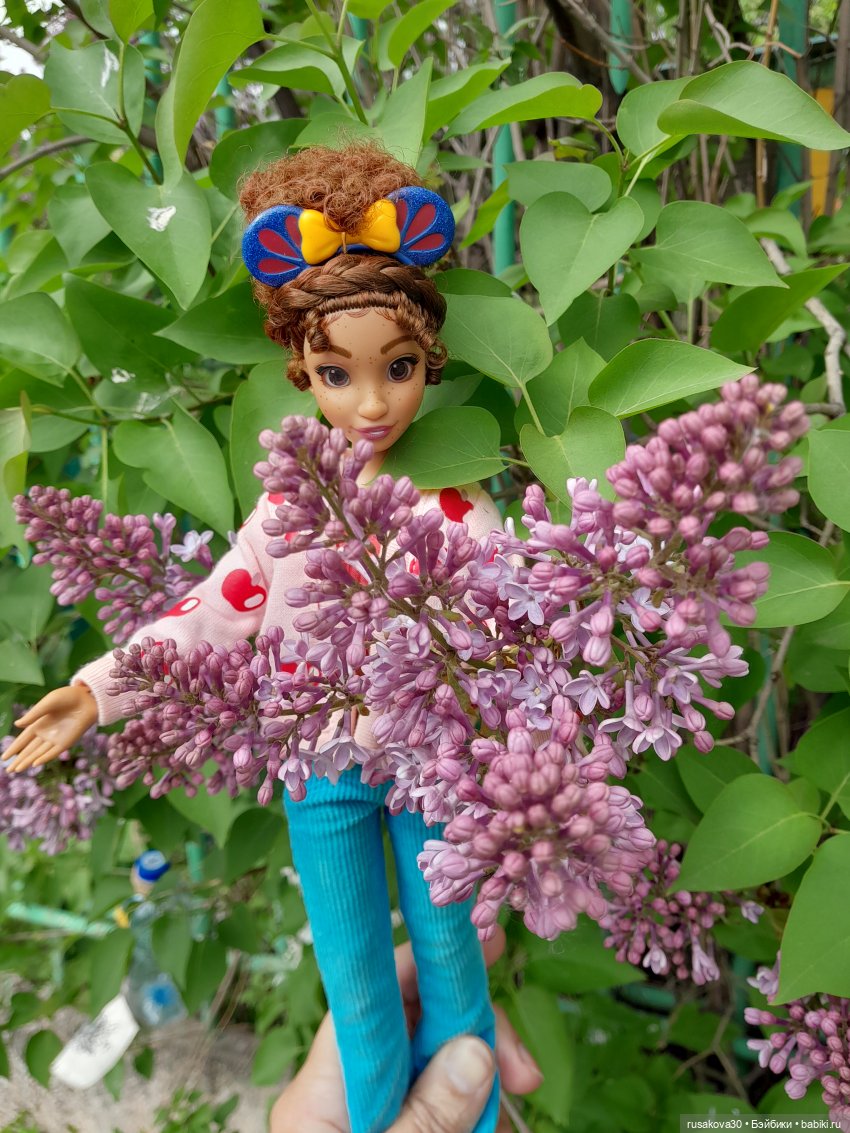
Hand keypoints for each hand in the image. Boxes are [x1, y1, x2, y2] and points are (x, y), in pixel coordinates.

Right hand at [2, 686, 98, 773]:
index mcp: (39, 723)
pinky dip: (44, 757)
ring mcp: (56, 738)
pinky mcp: (67, 741)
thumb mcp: (48, 703)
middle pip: (29, 749)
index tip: (4, 757)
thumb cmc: (67, 697)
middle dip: (19, 760)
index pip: (23, 739)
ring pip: (39, 753)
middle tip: (9, 771)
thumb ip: (33, 714)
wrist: (87, 697)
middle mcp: (46, 733)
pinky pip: (54, 752)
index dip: (14, 748)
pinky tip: (35, 763)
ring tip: (17, 770)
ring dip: (28, 761)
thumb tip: (17, 724)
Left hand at [270, 927, 540, 1132]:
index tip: (485, 943)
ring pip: (437, 1071)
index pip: (374, 997)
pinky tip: (489, 1130)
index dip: (428, 962)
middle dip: (475, 1040)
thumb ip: (428, 1115)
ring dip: (479, 1088)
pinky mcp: (390, 1130)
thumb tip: (476, 1048)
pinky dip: (468, 1115)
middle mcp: (339, 1093)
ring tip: (500, 1126)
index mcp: (321, 1090)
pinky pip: (438, 1105)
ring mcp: (365, 1115)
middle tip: (525, 1074)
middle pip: (416, 1029)